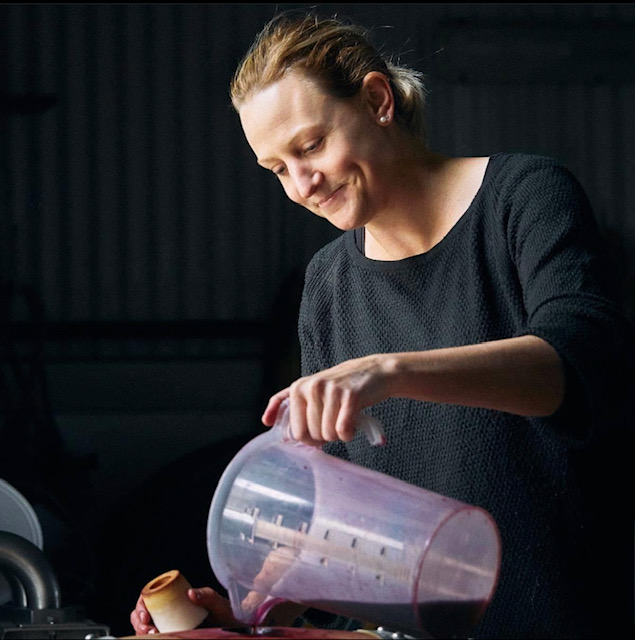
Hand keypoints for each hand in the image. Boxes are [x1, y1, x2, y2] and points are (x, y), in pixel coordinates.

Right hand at [129, 587, 236, 634]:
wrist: (234, 628)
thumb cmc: (226, 614)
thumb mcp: (218, 603)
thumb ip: (207, 596)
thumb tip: (190, 593)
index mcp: (177, 597)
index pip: (151, 596)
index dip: (142, 603)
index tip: (146, 613)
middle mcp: (170, 610)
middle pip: (144, 612)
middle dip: (139, 619)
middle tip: (148, 627)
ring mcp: (170, 623)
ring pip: (145, 626)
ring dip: (142, 629)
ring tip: (152, 633)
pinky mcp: (173, 634)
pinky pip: (156, 636)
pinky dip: (148, 637)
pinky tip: (156, 637)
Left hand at [262, 354, 390, 445]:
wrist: (375, 372)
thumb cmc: (341, 386)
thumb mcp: (311, 389)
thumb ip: (289, 403)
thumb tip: (265, 421)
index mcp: (297, 388)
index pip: (295, 432)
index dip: (309, 439)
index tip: (318, 433)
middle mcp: (311, 387)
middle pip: (312, 435)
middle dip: (325, 436)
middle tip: (334, 422)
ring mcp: (331, 390)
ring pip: (328, 435)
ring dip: (339, 434)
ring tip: (344, 418)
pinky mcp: (350, 396)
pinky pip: (344, 431)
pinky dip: (350, 433)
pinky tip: (354, 422)